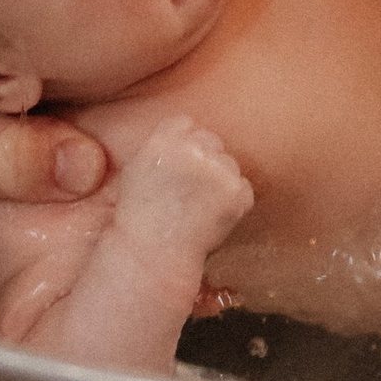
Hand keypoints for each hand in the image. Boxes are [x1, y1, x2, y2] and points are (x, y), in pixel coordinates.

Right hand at [119, 115, 252, 262]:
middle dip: (205, 162)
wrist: (152, 256)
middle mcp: (192, 150)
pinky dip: (234, 203)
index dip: (184, 146)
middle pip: (211, 141)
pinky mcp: (237, 193)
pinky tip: (213, 218)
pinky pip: (243, 189)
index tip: (177, 169)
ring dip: (221, 182)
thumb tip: (187, 128)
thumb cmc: (141, 217)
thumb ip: (163, 144)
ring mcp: (217, 170)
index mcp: (163, 140)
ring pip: (228, 164)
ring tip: (198, 209)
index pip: (186, 124)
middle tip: (190, 193)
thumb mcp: (137, 169)